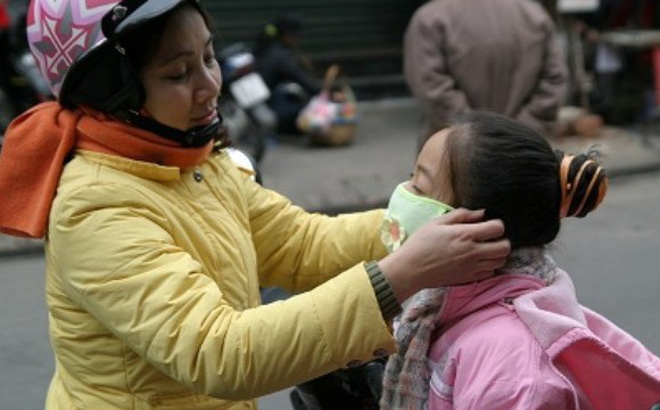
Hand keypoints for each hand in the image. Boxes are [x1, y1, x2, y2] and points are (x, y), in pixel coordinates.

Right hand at [378, 209, 509, 302]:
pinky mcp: (468, 279)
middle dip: (501, 240)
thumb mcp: (437, 222)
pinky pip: (490, 273)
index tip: (487, 225)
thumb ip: (461, 215)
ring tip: (484, 250)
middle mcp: (473, 252)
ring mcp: (472, 268)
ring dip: (496, 254)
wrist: (410, 269)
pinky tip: (477, 261)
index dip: (496, 225)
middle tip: (489, 238)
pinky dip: (488, 267)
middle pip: (505, 247)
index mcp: (465, 235)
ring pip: (500, 261)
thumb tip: (481, 213)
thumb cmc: (420, 243)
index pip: (498, 229)